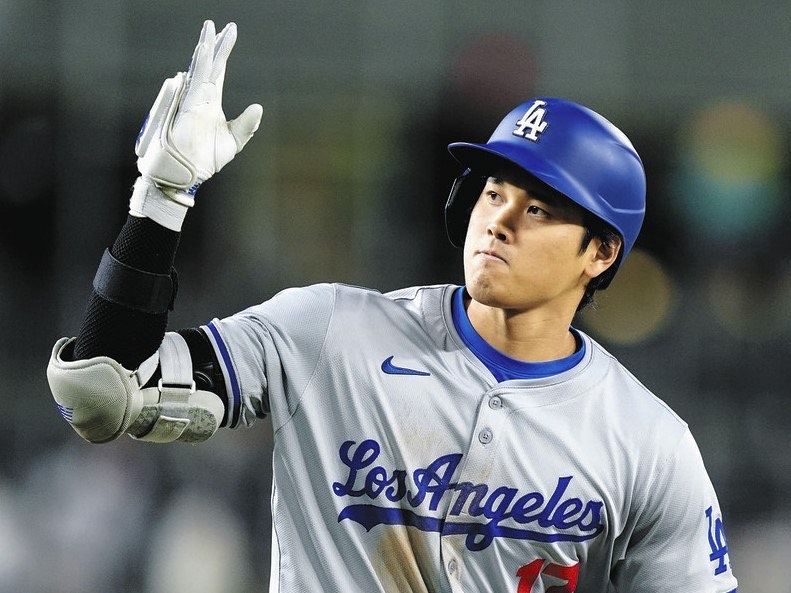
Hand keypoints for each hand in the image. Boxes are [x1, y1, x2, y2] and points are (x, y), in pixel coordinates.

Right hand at [135, 20, 262, 206]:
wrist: (188, 174)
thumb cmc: (206, 160)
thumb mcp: (233, 141)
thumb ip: (246, 125)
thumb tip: (258, 107)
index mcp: (210, 103)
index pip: (218, 71)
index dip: (223, 53)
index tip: (228, 34)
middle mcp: (199, 98)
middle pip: (208, 65)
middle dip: (213, 44)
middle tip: (218, 24)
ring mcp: (191, 102)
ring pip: (199, 70)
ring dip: (205, 50)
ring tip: (209, 30)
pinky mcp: (186, 108)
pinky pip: (193, 83)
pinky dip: (198, 67)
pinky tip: (203, 52)